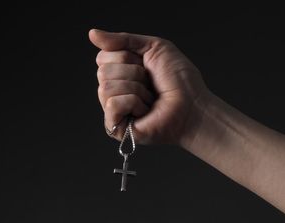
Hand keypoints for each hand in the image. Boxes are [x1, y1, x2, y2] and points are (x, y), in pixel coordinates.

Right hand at [90, 29, 208, 144]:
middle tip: (149, 84)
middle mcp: (112, 90)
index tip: (146, 66)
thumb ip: (122, 40)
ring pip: (107, 87)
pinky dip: (133, 103)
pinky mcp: (115, 127)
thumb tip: (92, 33)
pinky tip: (144, 111)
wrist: (192, 106)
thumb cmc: (179, 80)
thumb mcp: (153, 47)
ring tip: (149, 99)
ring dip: (136, 89)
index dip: (126, 57)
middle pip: (103, 71)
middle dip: (133, 73)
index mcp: (118, 72)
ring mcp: (112, 110)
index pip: (102, 57)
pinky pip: (113, 104)